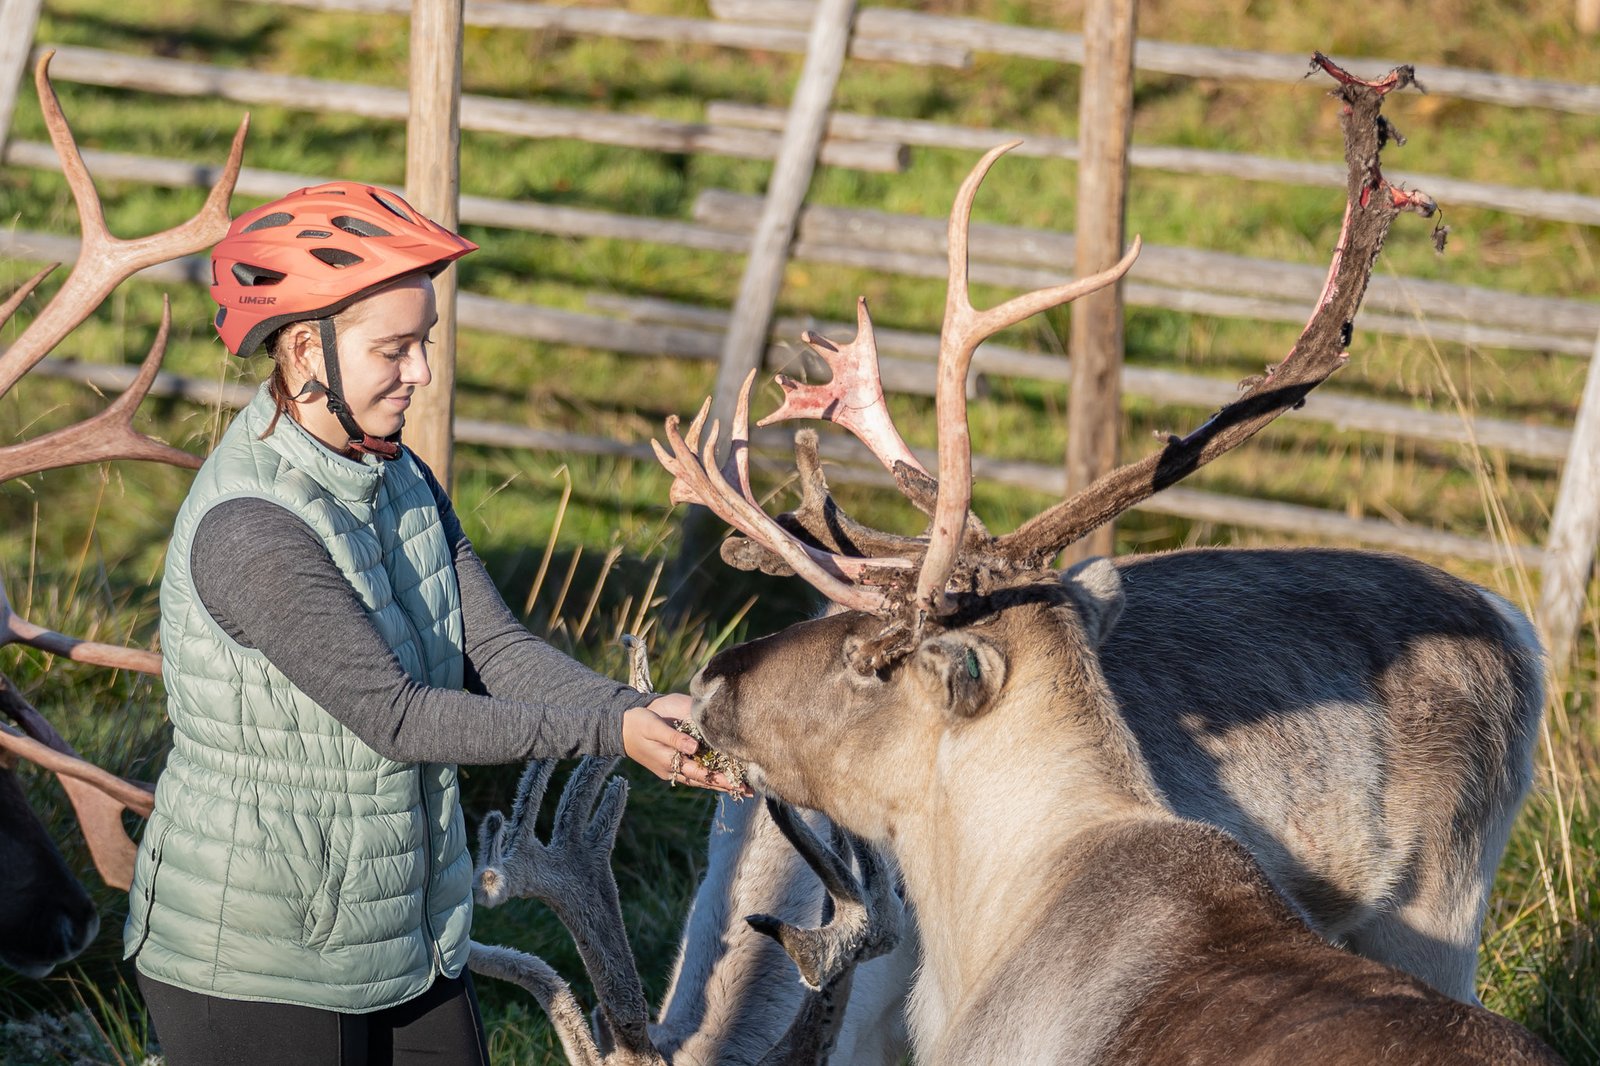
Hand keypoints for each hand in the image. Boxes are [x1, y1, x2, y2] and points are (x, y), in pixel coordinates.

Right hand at [622, 697, 745, 793]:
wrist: (620, 725)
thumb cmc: (638, 722)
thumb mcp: (654, 726)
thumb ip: (674, 738)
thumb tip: (694, 748)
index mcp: (669, 761)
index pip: (700, 773)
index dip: (719, 778)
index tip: (737, 783)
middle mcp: (673, 769)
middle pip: (703, 781)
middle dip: (726, 785)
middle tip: (749, 791)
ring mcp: (672, 769)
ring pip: (700, 780)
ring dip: (720, 785)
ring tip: (742, 789)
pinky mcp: (673, 763)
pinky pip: (694, 775)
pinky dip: (709, 778)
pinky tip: (722, 779)